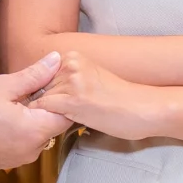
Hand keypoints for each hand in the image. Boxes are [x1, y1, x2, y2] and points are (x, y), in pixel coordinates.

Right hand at [0, 51, 72, 169]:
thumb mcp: (2, 86)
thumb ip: (34, 75)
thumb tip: (56, 61)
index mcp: (33, 131)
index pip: (66, 116)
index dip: (61, 98)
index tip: (48, 85)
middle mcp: (30, 151)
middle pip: (52, 127)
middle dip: (45, 108)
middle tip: (27, 90)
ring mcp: (17, 160)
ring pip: (37, 137)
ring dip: (31, 121)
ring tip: (11, 104)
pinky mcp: (4, 162)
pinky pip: (22, 145)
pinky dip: (19, 132)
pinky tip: (1, 119)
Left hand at [31, 51, 167, 142]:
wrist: (143, 108)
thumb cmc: (120, 100)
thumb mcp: (91, 80)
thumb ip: (69, 83)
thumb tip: (44, 95)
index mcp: (73, 56)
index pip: (42, 75)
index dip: (42, 93)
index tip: (44, 105)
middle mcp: (70, 63)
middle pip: (39, 86)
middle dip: (42, 103)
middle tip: (50, 117)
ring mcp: (71, 80)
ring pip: (40, 98)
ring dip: (43, 113)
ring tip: (59, 122)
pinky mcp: (73, 99)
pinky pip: (44, 109)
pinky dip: (44, 119)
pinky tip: (57, 126)